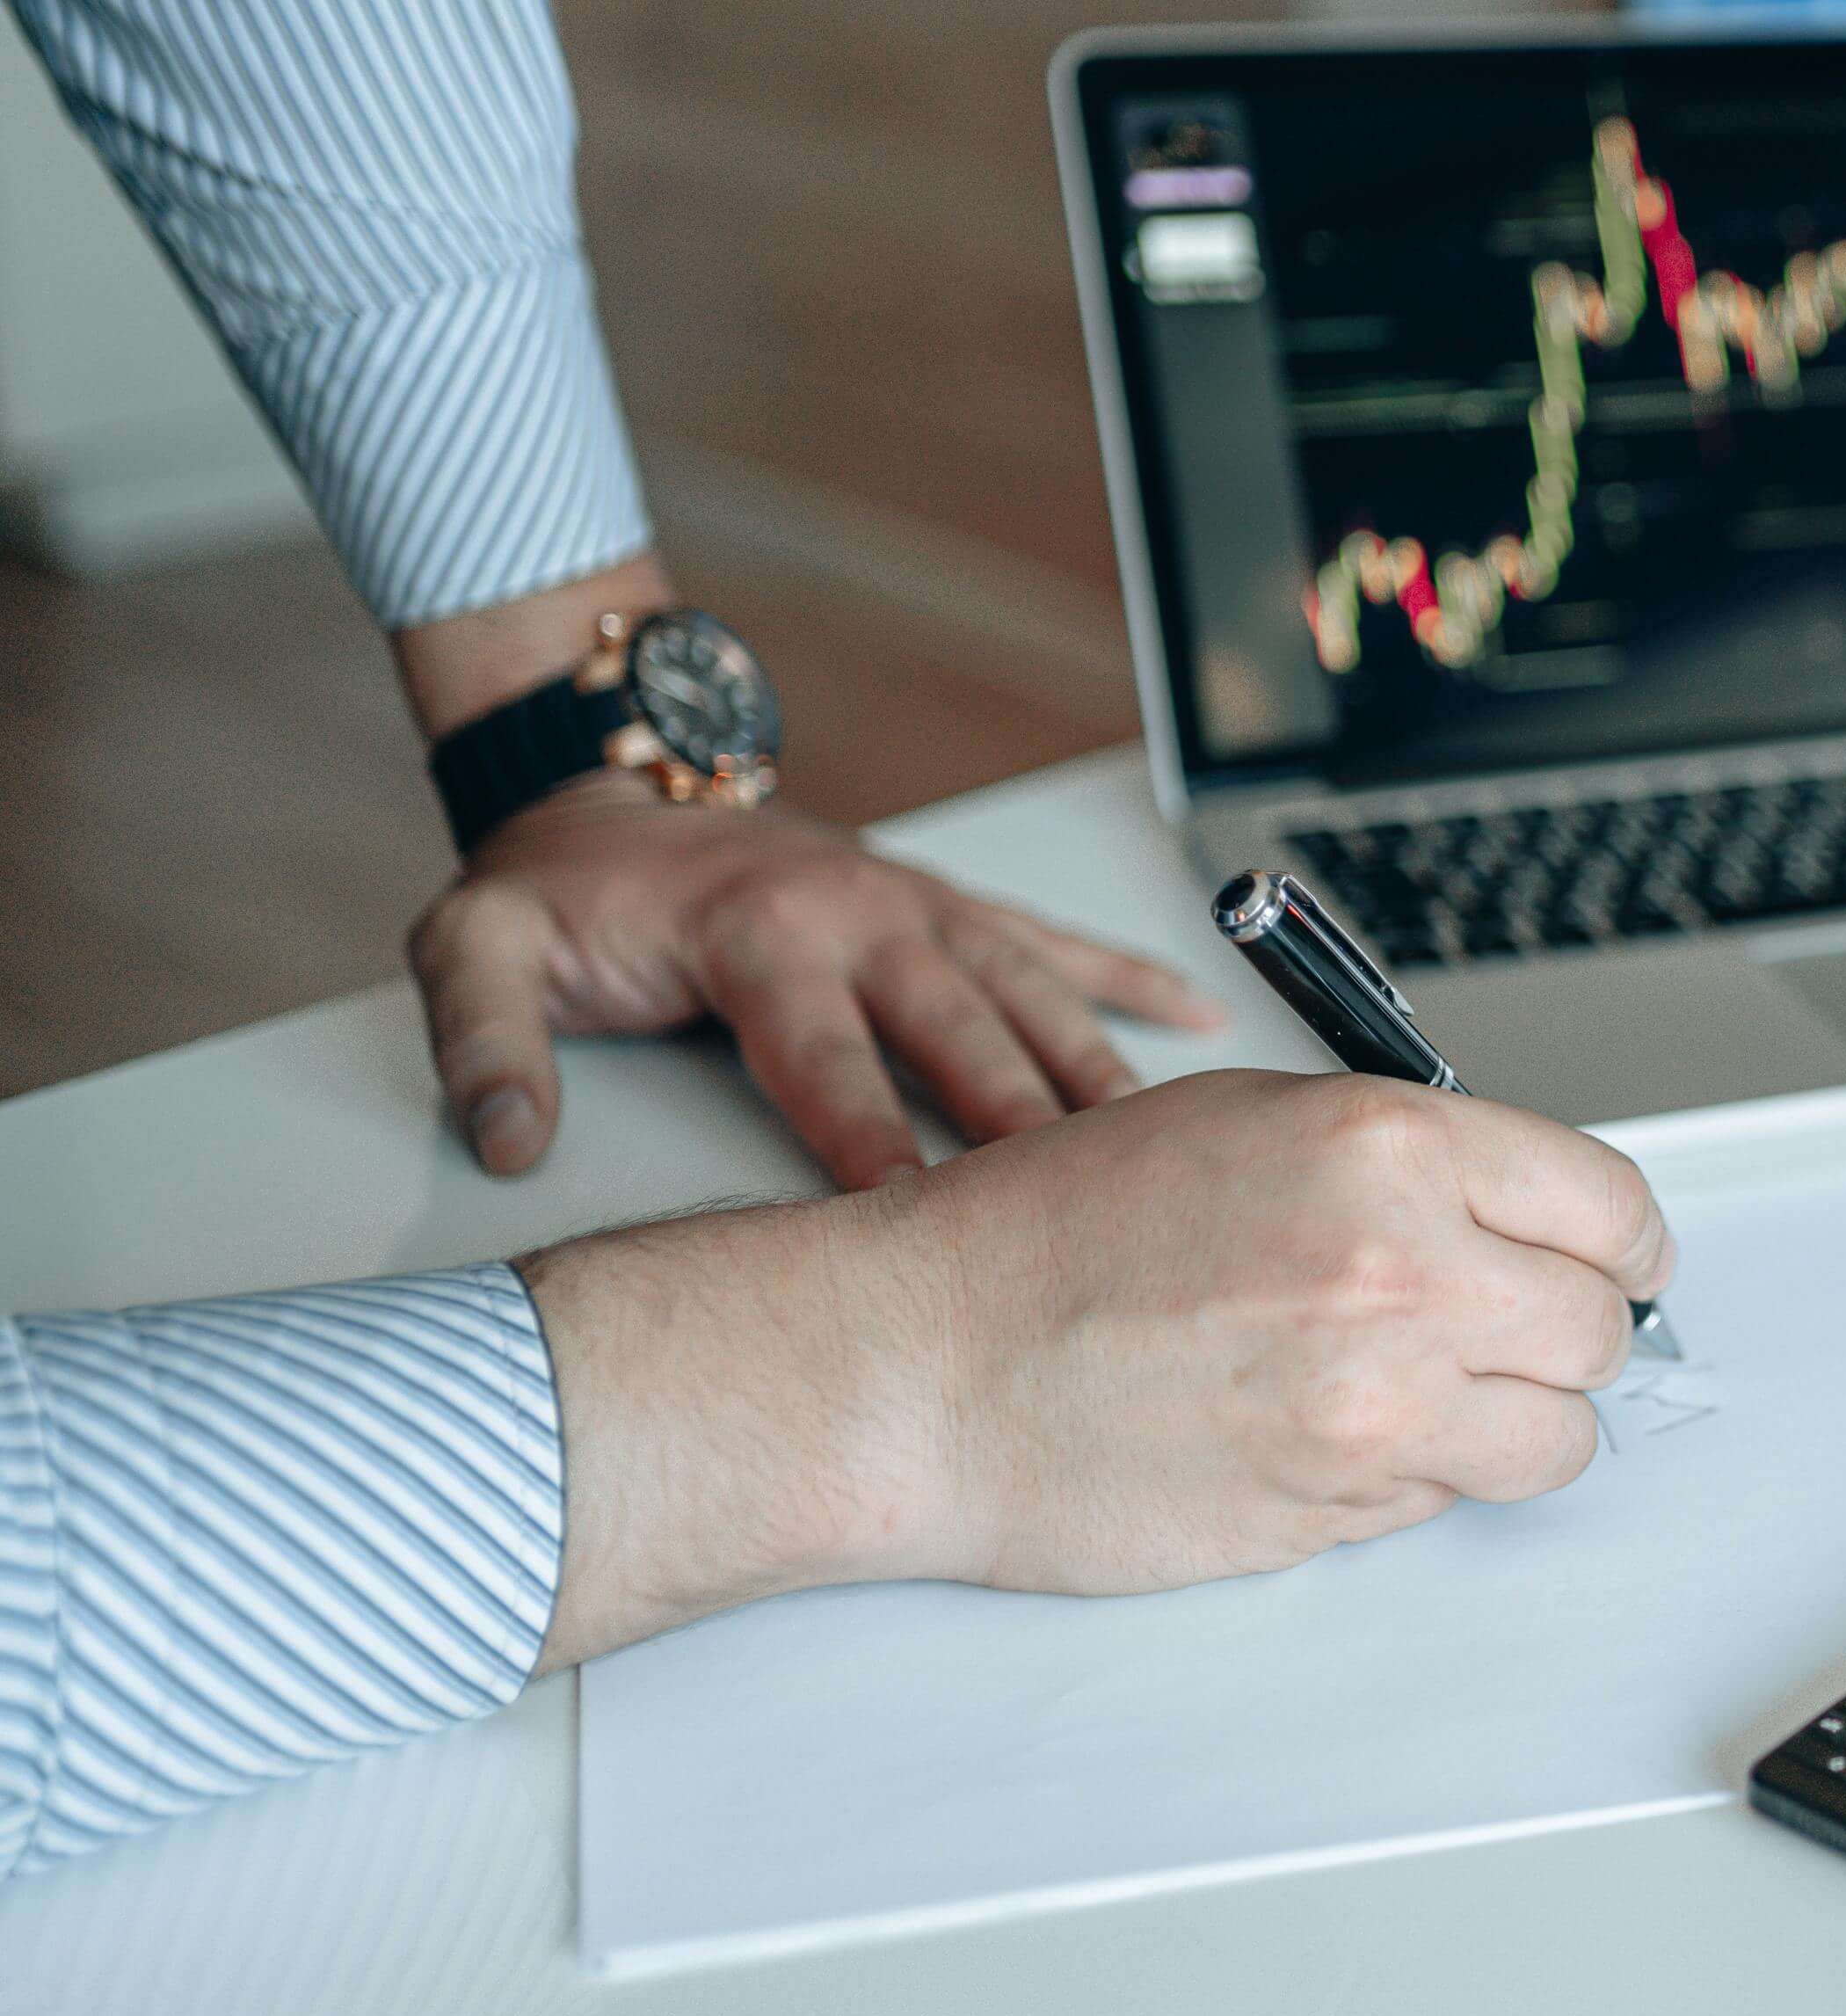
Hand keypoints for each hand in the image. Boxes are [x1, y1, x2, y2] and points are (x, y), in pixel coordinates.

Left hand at [408, 773, 1224, 1188]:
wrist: (609, 788)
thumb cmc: (558, 891)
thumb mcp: (473, 945)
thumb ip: (482, 1040)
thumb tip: (509, 1141)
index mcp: (761, 936)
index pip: (830, 1064)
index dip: (877, 1149)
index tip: (920, 1227)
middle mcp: (864, 913)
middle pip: (966, 1037)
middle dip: (1030, 1128)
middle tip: (1093, 1214)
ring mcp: (920, 905)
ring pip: (1034, 996)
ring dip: (1098, 1073)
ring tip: (1168, 1151)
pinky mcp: (949, 903)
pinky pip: (1057, 943)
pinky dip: (1132, 981)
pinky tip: (1203, 1026)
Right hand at [517, 1069, 1677, 1663]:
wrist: (922, 1364)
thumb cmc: (1049, 1232)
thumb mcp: (1250, 1118)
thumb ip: (1403, 1159)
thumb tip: (1517, 1214)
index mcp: (1392, 1147)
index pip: (1606, 1204)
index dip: (1624, 1239)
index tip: (1620, 1259)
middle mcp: (1407, 1272)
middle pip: (1600, 1329)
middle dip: (1572, 1329)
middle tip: (1520, 1326)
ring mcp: (1379, 1406)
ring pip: (1555, 1439)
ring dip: (1518, 1419)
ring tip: (1436, 1390)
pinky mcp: (1339, 1509)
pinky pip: (1448, 1499)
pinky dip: (1420, 1474)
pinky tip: (1332, 1429)